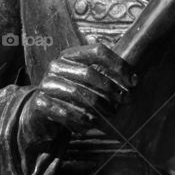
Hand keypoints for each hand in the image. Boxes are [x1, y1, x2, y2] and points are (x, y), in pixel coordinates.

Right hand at [18, 44, 136, 150]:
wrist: (39, 113)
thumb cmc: (72, 94)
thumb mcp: (87, 80)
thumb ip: (106, 74)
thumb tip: (135, 80)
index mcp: (70, 54)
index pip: (98, 51)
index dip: (119, 65)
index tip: (134, 81)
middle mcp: (56, 65)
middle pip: (89, 73)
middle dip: (111, 88)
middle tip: (126, 100)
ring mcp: (45, 84)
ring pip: (78, 93)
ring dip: (99, 106)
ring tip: (112, 114)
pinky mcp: (39, 103)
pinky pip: (65, 111)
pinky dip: (81, 118)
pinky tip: (92, 123)